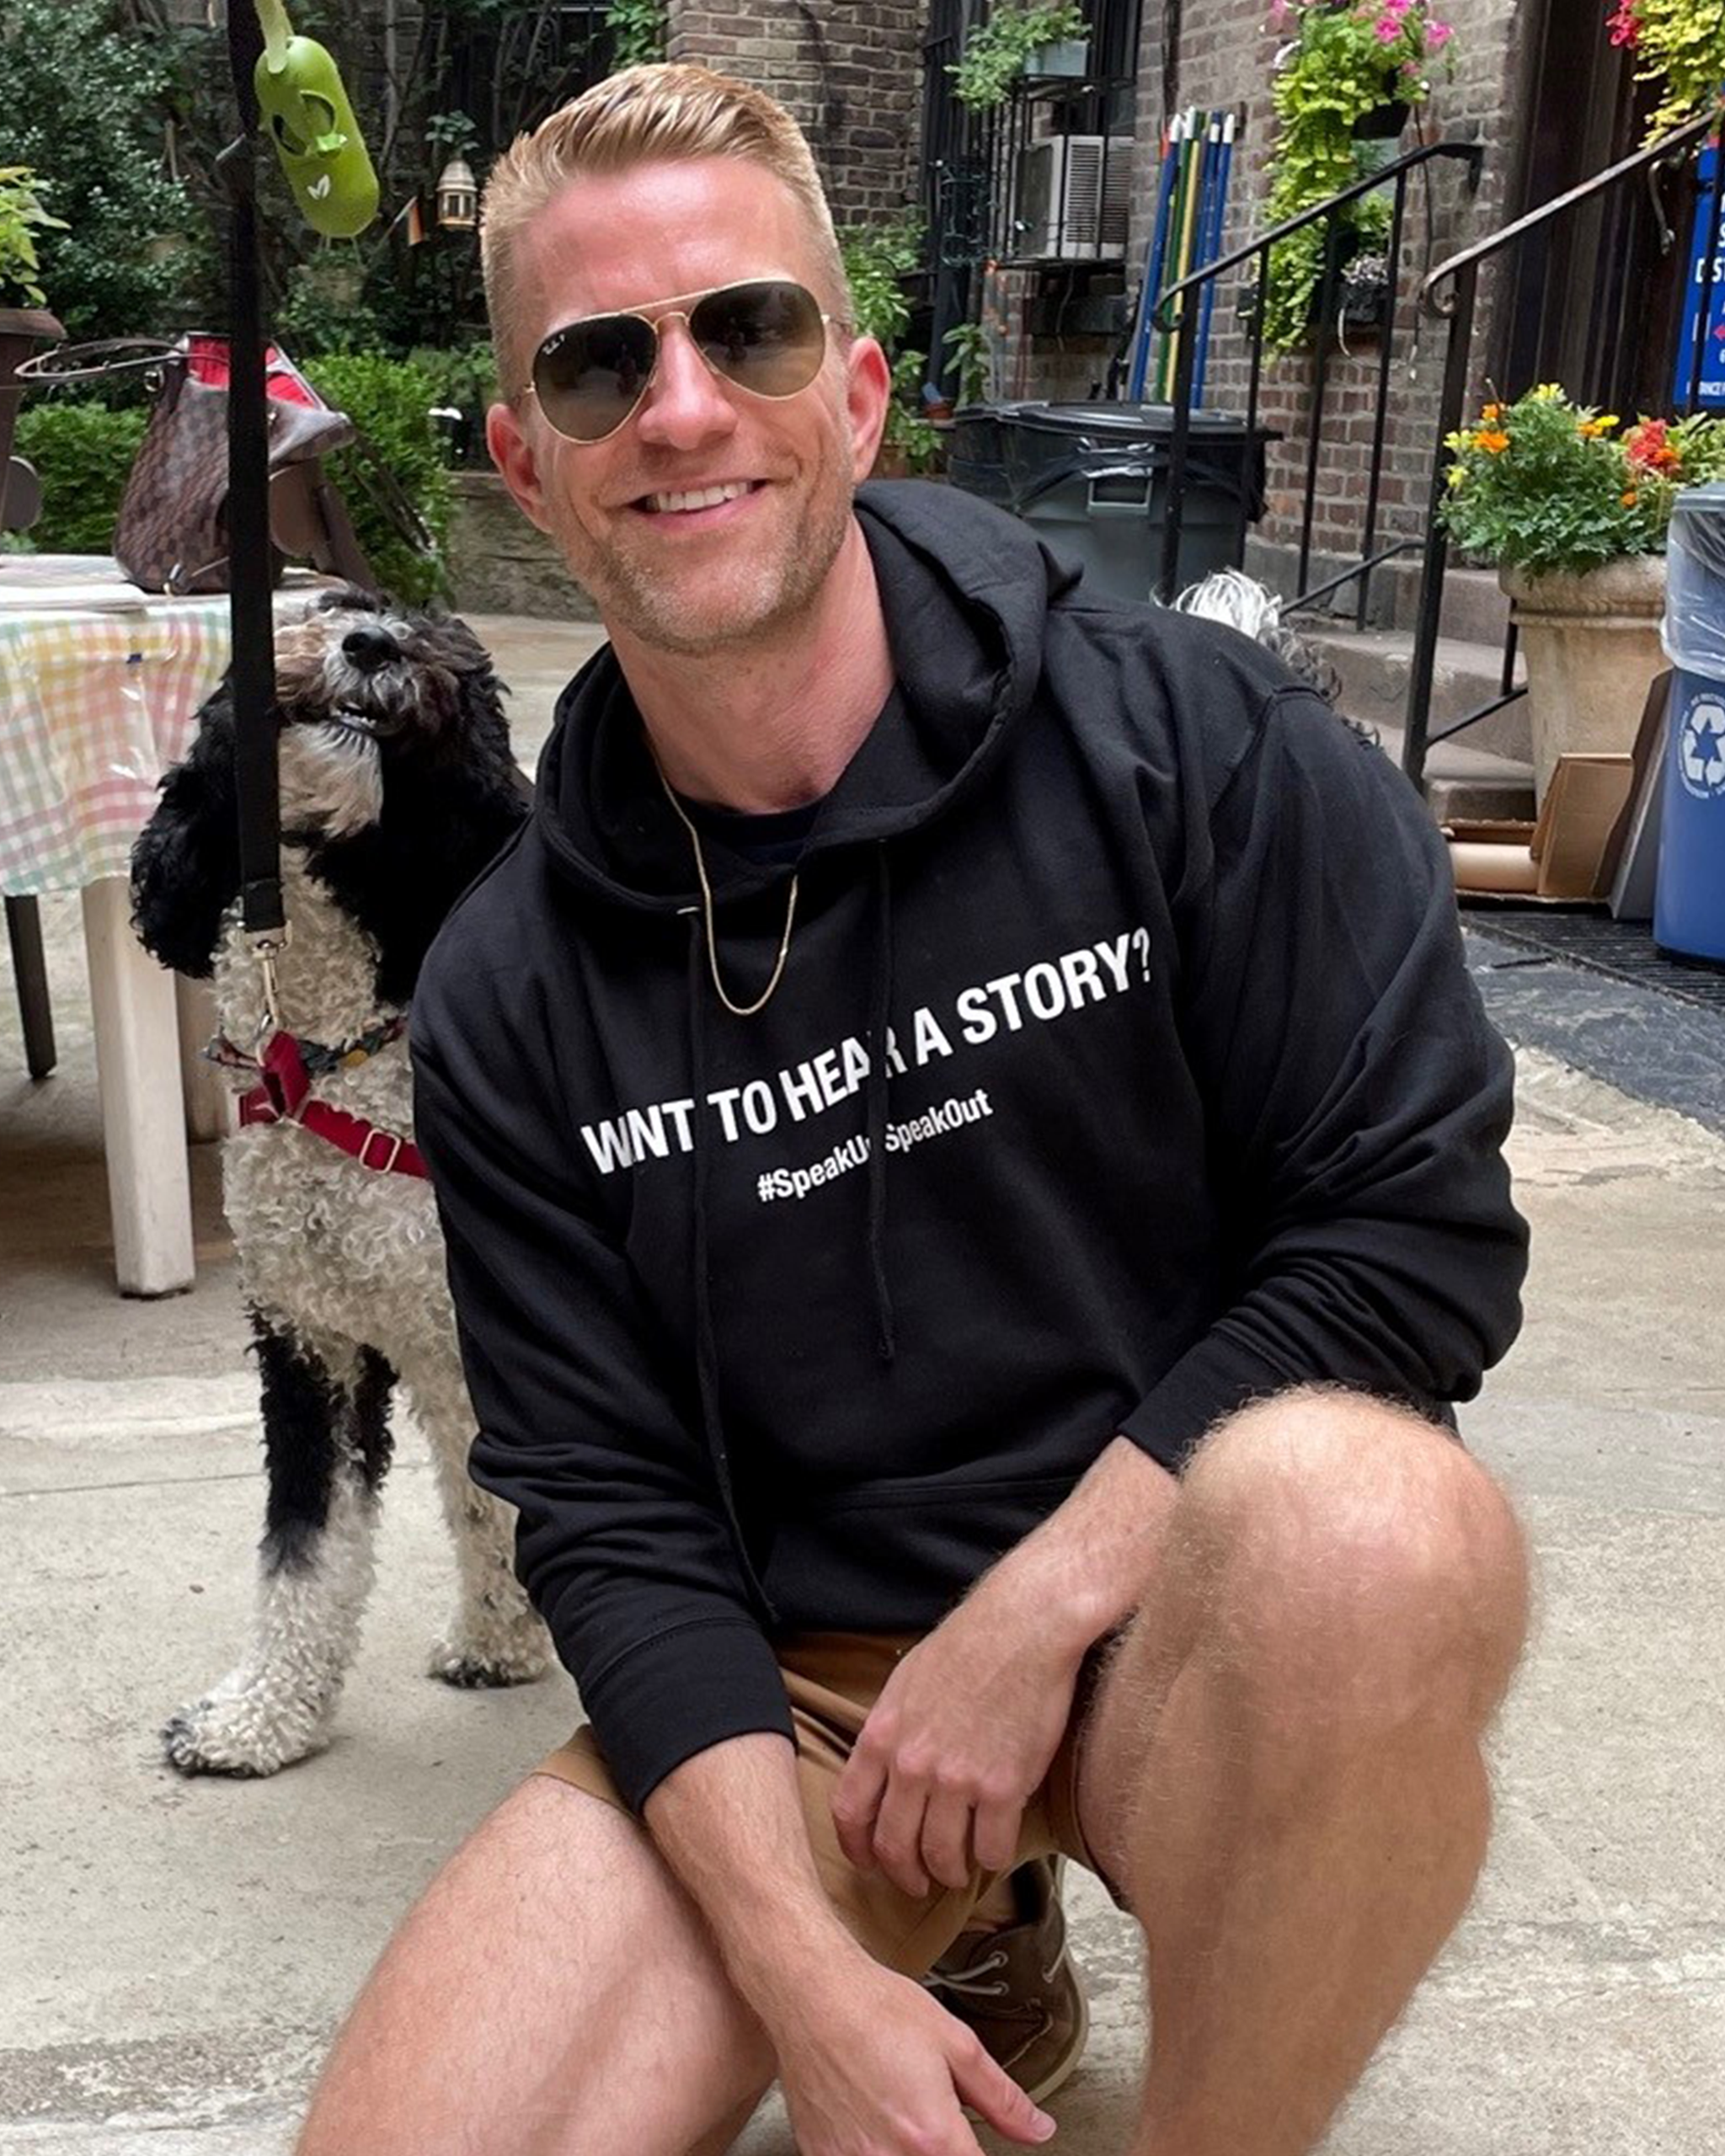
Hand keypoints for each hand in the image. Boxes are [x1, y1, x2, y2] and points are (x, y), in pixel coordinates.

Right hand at [775, 1953, 1055, 2154]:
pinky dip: (875, 2152)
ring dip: (910, 2152)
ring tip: (906, 2123)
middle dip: (944, 2153)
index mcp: (932, 2138)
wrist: (812, 1995)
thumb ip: (1002, 2098)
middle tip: (939, 2128)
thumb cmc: (879, 2010)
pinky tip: (875, 2128)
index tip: (971, 2144)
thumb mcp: (956, 2044)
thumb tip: (1039, 2130)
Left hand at [831, 1582, 1085, 1896]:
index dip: (857, 1849)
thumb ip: (891, 1730)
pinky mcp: (1002, 1788)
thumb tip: (885, 1765)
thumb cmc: (967, 1645)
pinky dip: (992, 1859)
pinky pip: (991, 1849)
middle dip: (905, 1875)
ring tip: (959, 1870)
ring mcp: (957, 1780)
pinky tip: (995, 1851)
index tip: (869, 1863)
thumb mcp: (906, 1682)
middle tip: (918, 1882)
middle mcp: (912, 1765)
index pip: (850, 1812)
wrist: (1023, 1629)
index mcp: (882, 1736)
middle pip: (894, 1846)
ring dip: (950, 1872)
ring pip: (942, 1856)